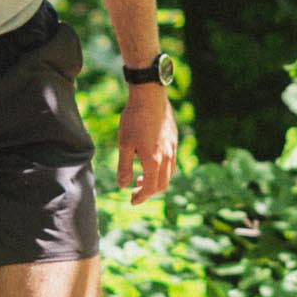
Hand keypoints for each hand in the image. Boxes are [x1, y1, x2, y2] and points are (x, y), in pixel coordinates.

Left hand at [117, 81, 177, 206]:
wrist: (150, 96)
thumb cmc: (134, 120)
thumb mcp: (124, 144)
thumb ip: (124, 167)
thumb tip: (122, 186)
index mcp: (154, 161)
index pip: (150, 188)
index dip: (141, 197)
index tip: (132, 200)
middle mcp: (167, 157)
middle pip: (163, 184)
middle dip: (149, 191)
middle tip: (135, 191)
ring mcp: (173, 147)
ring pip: (169, 173)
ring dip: (157, 180)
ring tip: (142, 176)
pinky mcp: (174, 138)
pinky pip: (172, 161)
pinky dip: (162, 169)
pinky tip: (151, 160)